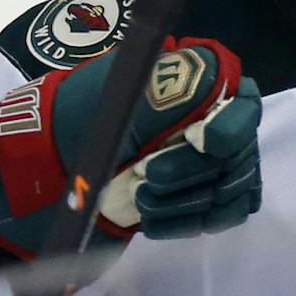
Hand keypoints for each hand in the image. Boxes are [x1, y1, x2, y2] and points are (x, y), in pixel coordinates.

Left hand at [0, 37, 261, 264]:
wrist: (52, 172)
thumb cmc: (81, 129)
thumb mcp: (116, 101)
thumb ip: (167, 88)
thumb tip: (214, 73)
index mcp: (199, 85)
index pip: (244, 106)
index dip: (228, 131)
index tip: (198, 142)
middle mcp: (218, 122)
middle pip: (239, 155)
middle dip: (189, 172)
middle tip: (144, 175)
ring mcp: (220, 163)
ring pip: (232, 189)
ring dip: (182, 200)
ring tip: (139, 200)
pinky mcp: (211, 198)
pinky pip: (226, 215)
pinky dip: (188, 222)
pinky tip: (153, 221)